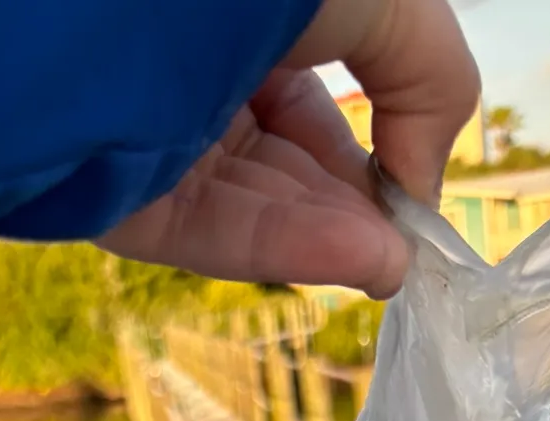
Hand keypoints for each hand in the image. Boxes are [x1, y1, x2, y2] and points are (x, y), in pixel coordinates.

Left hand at [97, 0, 478, 298]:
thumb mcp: (392, 1)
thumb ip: (430, 85)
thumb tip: (423, 187)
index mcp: (244, 16)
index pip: (307, 108)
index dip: (371, 156)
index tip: (413, 200)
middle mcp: (192, 71)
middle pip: (284, 166)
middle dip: (353, 208)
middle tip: (405, 248)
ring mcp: (152, 136)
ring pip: (253, 205)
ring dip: (333, 237)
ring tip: (390, 265)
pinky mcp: (120, 191)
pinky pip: (211, 228)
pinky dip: (287, 247)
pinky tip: (358, 260)